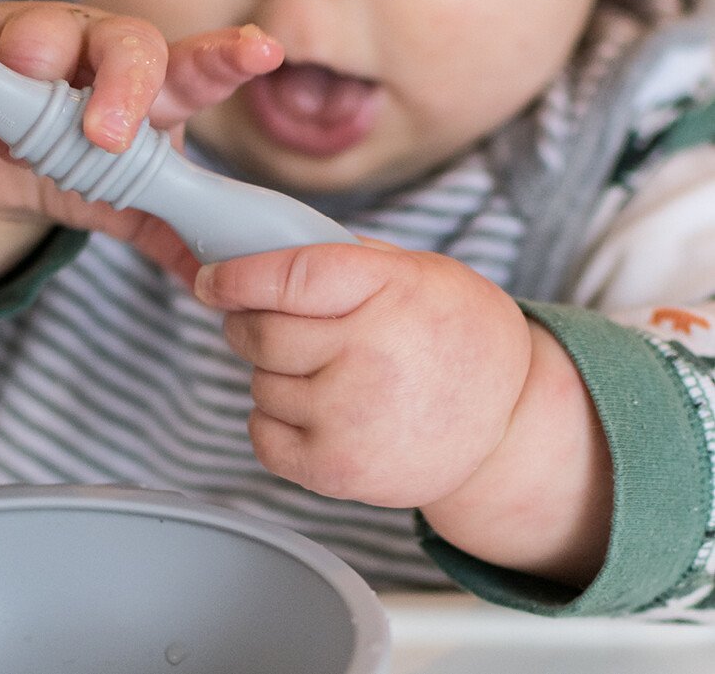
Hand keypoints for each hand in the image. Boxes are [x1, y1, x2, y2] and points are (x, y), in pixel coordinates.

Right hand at [0, 1, 283, 291]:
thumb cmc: (75, 162)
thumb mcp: (126, 203)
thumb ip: (171, 235)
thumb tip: (223, 284)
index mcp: (152, 87)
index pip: (197, 67)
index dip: (229, 57)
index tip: (263, 55)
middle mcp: (100, 52)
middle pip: (127, 44)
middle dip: (123, 87)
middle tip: (109, 138)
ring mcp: (35, 42)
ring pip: (40, 37)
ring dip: (35, 75)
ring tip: (20, 133)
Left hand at [194, 239, 533, 507]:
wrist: (508, 425)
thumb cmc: (455, 338)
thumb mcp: (418, 273)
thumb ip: (343, 259)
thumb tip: (254, 251)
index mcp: (391, 291)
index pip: (288, 277)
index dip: (237, 277)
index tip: (212, 281)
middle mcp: (371, 354)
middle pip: (260, 333)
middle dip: (249, 325)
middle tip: (268, 326)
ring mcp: (352, 417)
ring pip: (260, 384)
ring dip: (274, 376)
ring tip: (326, 376)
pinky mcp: (337, 469)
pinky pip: (262, 435)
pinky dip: (274, 423)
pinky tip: (315, 413)